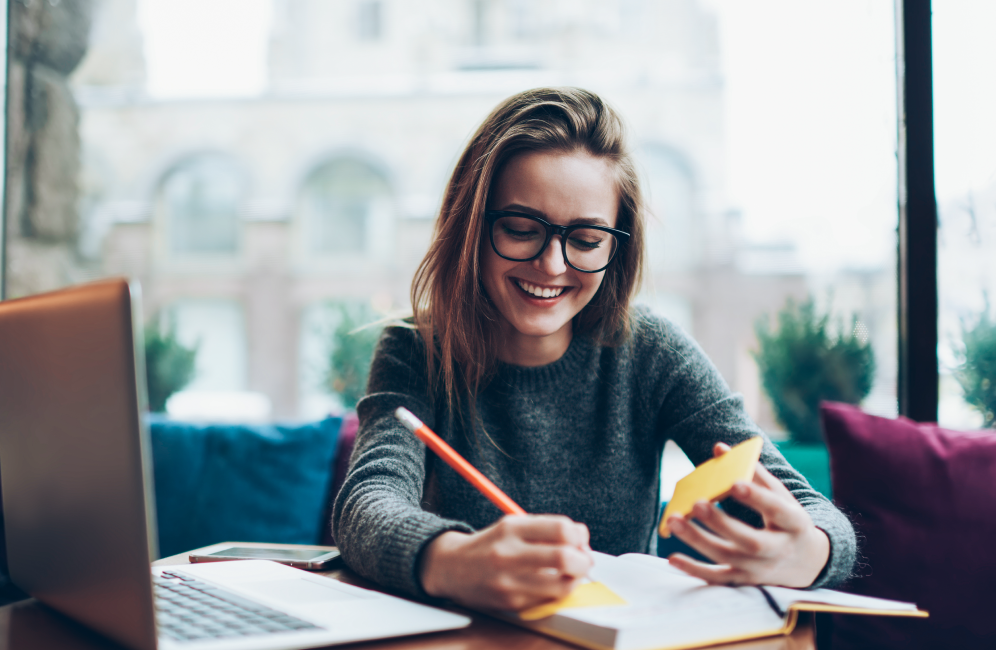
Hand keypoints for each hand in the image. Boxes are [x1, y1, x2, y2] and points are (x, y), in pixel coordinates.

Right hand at [418, 515, 592, 610]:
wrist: (453, 568)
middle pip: (564, 558)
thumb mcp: (513, 525)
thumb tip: (581, 538)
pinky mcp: (511, 602)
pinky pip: (548, 599)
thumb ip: (546, 528)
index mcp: (511, 528)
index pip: (560, 529)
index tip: (580, 539)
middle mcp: (509, 554)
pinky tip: (553, 584)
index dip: (579, 535)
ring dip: (574, 579)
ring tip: (571, 573)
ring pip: (561, 585)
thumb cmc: (491, 544)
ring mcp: (509, 581)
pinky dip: (558, 591)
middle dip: (583, 561)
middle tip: (584, 560)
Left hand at [666, 442, 829, 587]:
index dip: (756, 497)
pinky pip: (718, 578)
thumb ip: (752, 472)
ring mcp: (760, 568)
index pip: (776, 509)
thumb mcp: (780, 496)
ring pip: (728, 558)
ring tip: (673, 520)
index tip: (734, 483)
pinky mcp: (744, 579)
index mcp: (793, 523)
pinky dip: (695, 570)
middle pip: (750, 540)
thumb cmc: (787, 520)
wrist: (807, 562)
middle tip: (697, 502)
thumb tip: (720, 448)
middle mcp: (778, 549)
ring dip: (698, 540)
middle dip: (722, 523)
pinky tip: (673, 558)